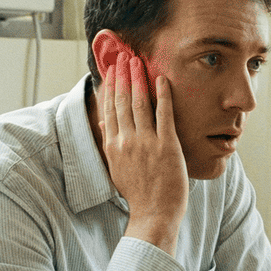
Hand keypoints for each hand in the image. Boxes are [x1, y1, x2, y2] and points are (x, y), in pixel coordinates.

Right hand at [100, 52, 188, 253]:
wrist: (154, 214)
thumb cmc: (138, 194)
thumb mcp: (117, 169)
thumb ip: (110, 145)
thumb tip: (104, 125)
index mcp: (113, 146)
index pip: (110, 109)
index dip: (110, 87)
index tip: (111, 71)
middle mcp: (126, 141)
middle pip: (123, 101)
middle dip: (123, 76)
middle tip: (123, 56)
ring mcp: (146, 142)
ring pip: (140, 103)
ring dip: (139, 79)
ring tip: (138, 62)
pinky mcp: (166, 145)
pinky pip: (164, 114)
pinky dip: (163, 94)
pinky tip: (162, 79)